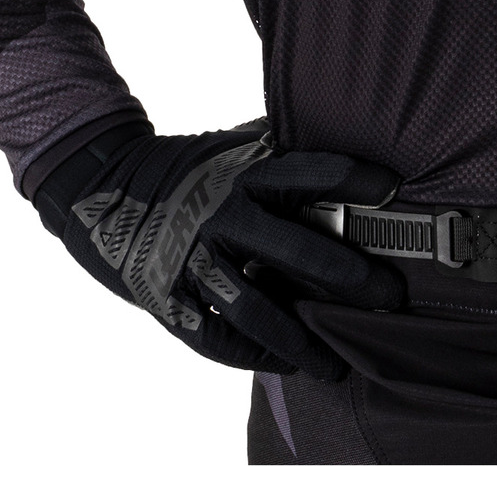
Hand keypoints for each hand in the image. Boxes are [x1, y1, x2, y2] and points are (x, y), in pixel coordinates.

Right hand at [34, 121, 403, 376]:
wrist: (103, 187)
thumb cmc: (190, 167)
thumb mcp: (233, 148)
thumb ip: (281, 149)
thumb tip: (344, 131)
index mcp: (244, 171)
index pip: (312, 172)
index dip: (355, 180)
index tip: (394, 191)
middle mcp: (223, 215)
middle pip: (297, 250)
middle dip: (349, 276)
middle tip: (391, 295)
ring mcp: (194, 260)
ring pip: (257, 310)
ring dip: (301, 341)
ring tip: (338, 366)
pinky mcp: (169, 298)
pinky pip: (215, 340)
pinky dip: (252, 357)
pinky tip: (284, 366)